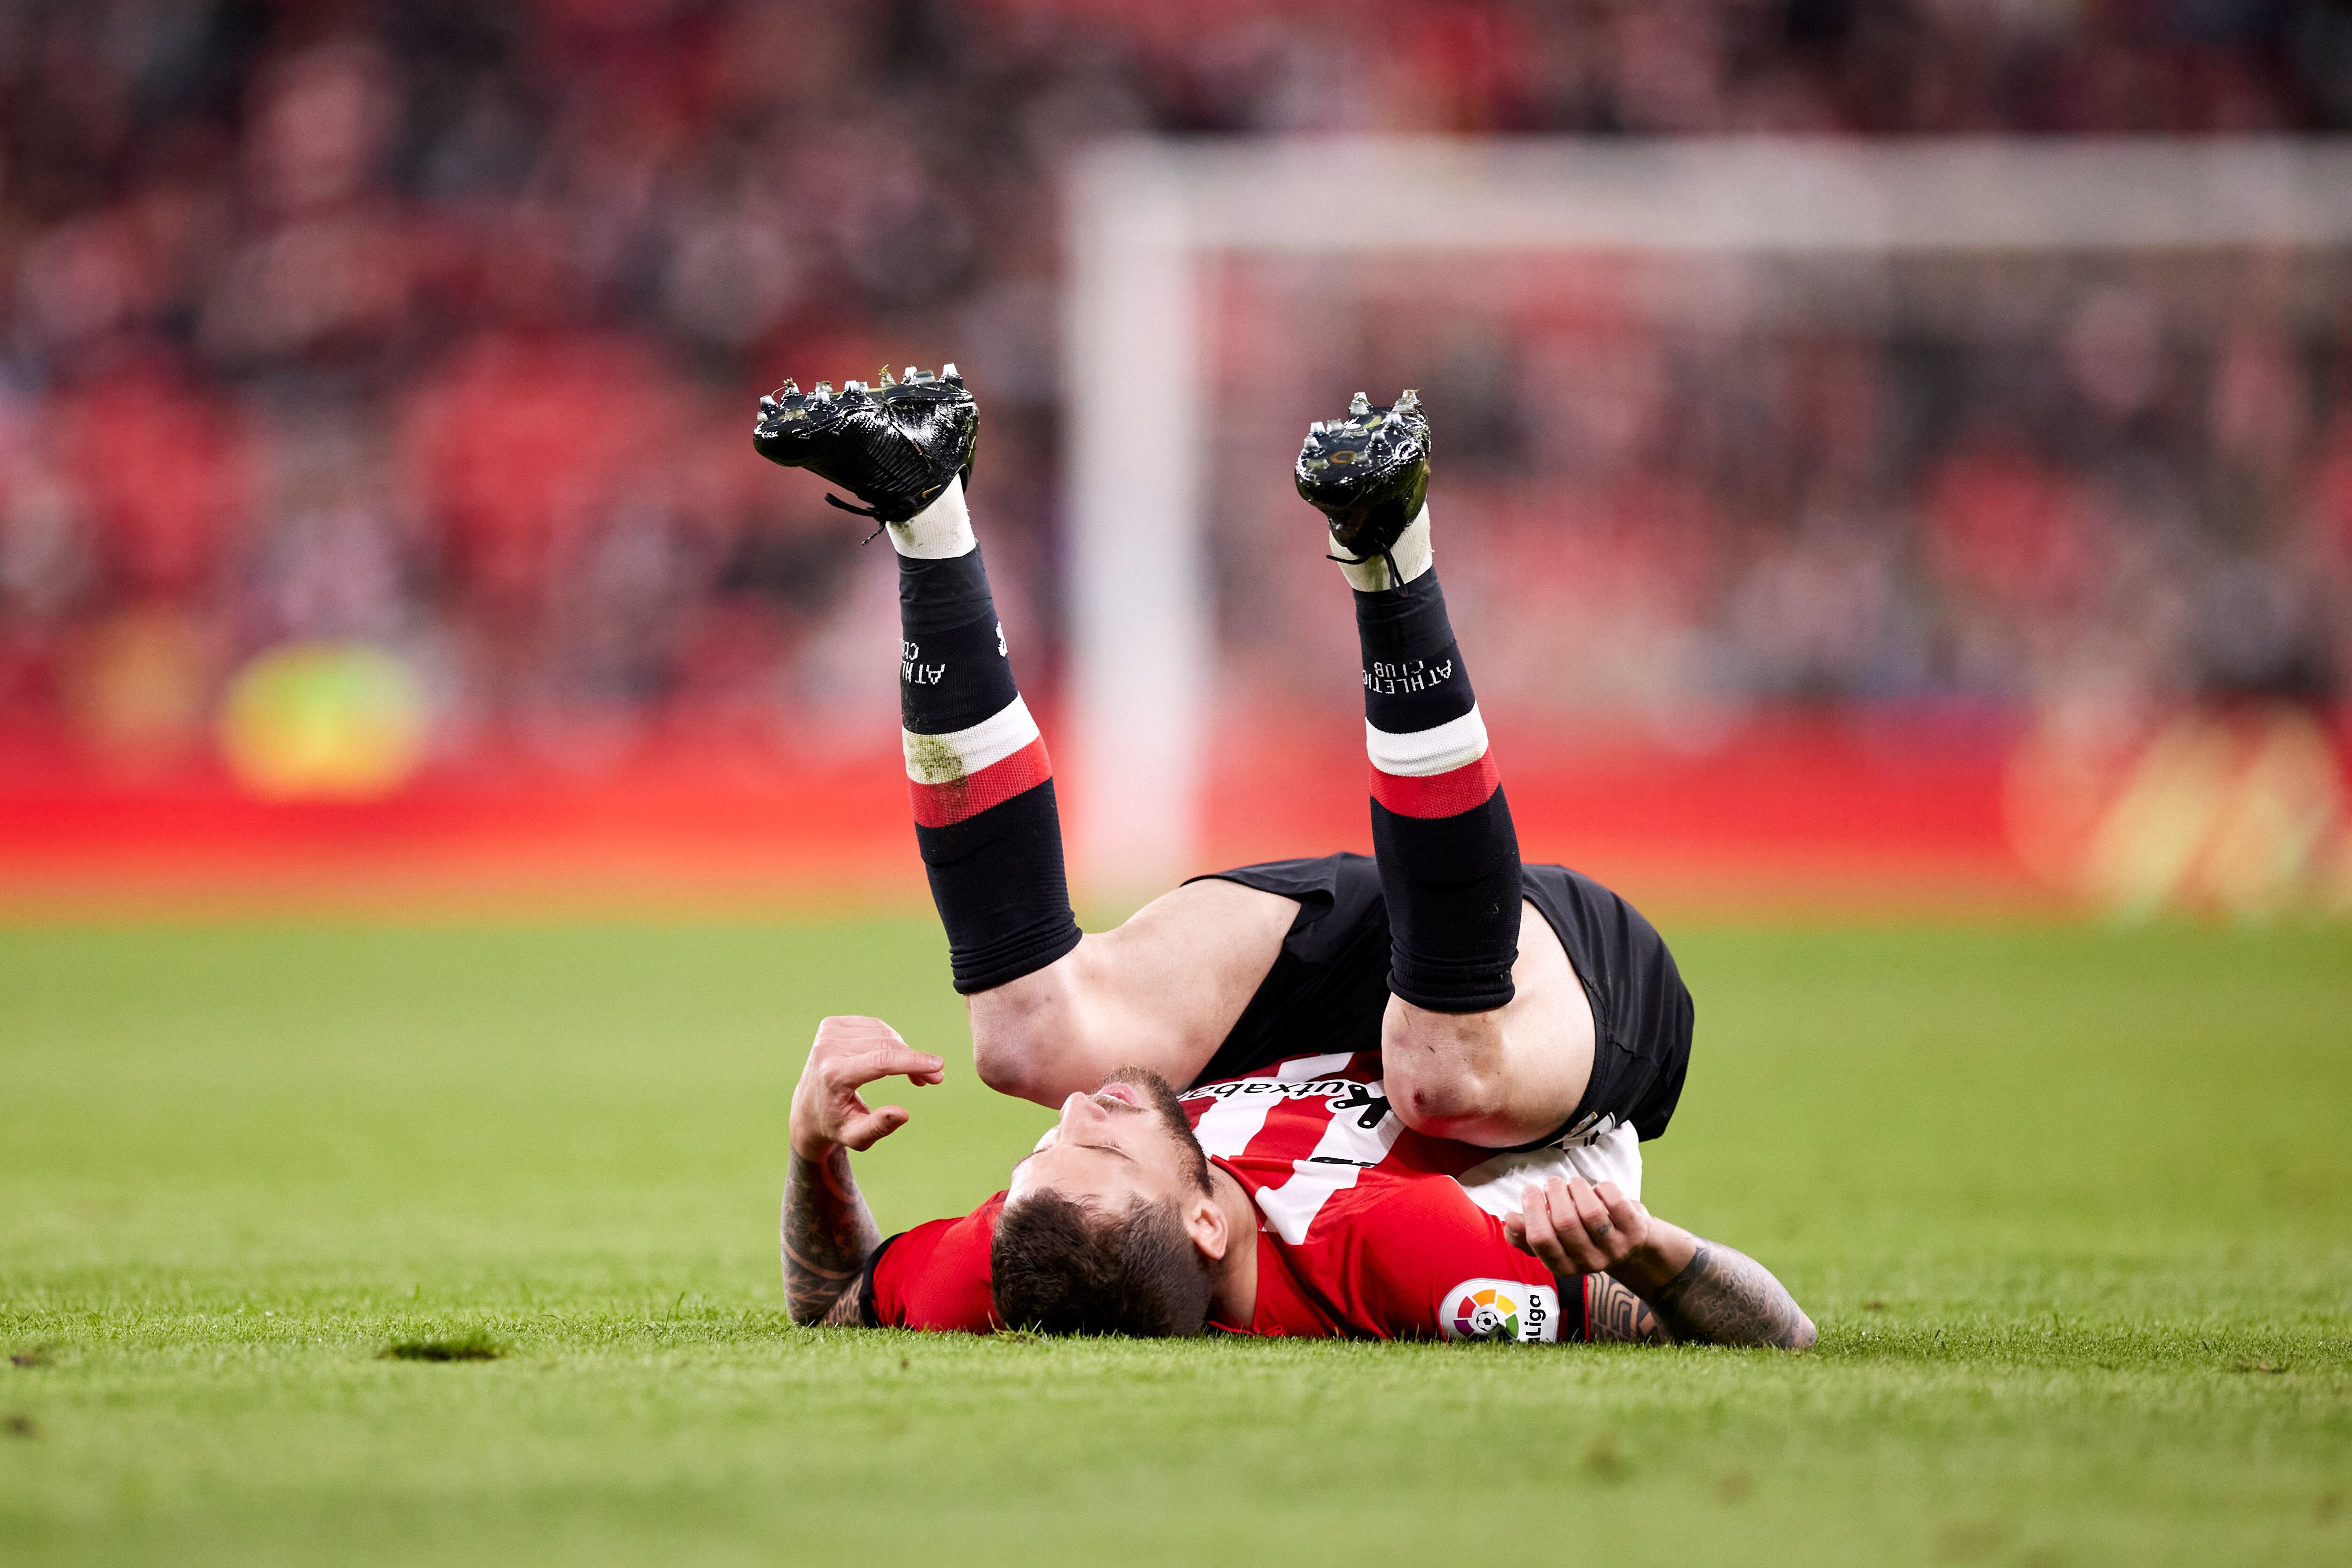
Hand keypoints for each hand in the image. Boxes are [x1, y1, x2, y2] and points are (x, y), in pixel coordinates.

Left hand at [789, 1016, 944, 1160]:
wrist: (807, 1108)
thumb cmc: (836, 1125)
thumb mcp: (856, 1137)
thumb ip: (879, 1127)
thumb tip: (904, 1113)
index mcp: (832, 1075)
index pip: (880, 1060)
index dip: (912, 1061)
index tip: (938, 1065)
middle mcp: (827, 1049)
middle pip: (886, 1046)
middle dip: (915, 1061)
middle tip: (935, 1079)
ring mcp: (828, 1033)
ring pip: (884, 1034)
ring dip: (904, 1052)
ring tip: (914, 1076)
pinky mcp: (832, 1024)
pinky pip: (875, 1027)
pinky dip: (891, 1042)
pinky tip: (893, 1059)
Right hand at [1503, 1176, 1652, 1276]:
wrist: (1631, 1247)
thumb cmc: (1582, 1237)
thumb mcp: (1554, 1241)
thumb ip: (1526, 1234)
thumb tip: (1509, 1220)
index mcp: (1563, 1267)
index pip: (1541, 1240)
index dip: (1532, 1210)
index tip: (1529, 1190)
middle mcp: (1589, 1263)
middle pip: (1565, 1223)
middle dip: (1554, 1194)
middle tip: (1551, 1183)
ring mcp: (1615, 1249)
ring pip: (1590, 1212)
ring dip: (1577, 1188)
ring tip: (1572, 1183)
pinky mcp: (1635, 1233)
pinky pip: (1616, 1203)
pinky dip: (1603, 1188)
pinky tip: (1596, 1188)